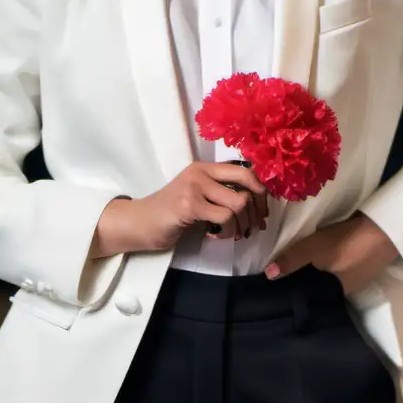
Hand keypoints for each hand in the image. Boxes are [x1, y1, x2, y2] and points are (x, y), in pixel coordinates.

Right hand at [91, 162, 269, 256]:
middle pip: (247, 181)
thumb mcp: (198, 195)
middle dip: (258, 207)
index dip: (260, 189)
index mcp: (205, 167)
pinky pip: (224, 217)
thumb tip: (256, 203)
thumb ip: (220, 193)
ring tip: (235, 235)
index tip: (263, 210)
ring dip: (243, 225)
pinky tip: (214, 235)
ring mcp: (194, 186)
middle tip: (257, 226)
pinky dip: (227, 232)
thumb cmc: (170, 214)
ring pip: (238, 203)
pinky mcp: (189, 205)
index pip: (245, 169)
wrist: (139, 223)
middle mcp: (201, 171)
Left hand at [264, 212, 399, 295]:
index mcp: (334, 294)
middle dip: (302, 281)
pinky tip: (319, 254)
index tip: (276, 287)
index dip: (295, 292)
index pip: (309, 298)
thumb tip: (269, 275)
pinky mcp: (360, 261)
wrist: (384, 227)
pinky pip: (337, 265)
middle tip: (281, 272)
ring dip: (315, 270)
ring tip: (295, 262)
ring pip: (328, 276)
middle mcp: (345, 290)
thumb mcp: (315, 250)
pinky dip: (327, 261)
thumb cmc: (348, 243)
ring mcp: (354, 275)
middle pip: (318, 287)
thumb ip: (292, 261)